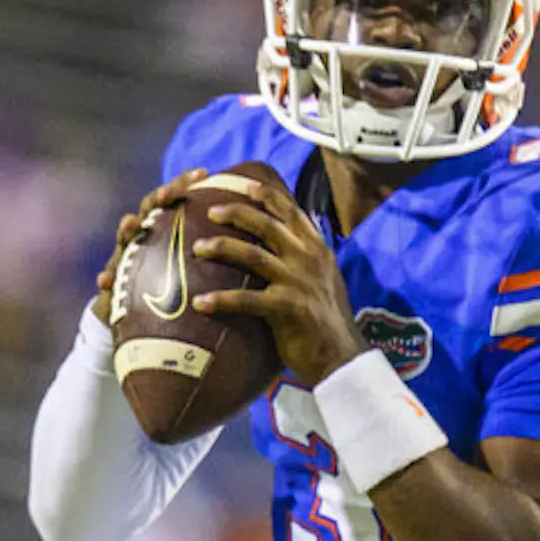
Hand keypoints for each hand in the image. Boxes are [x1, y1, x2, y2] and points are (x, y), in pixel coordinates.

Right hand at [91, 167, 208, 325]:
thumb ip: (214, 247)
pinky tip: (103, 280)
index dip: (185, 183)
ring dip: (126, 229)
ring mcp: (125, 256)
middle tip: (171, 192)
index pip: (174, 199)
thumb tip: (251, 227)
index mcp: (164, 227)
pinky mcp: (112, 282)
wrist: (143, 316)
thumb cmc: (177, 285)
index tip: (203, 173)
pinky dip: (106, 280)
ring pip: (125, 238)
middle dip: (157, 198)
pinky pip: (107, 280)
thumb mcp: (197, 266)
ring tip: (131, 223)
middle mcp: (143, 236)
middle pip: (148, 210)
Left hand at [190, 182, 367, 383]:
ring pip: (252, 254)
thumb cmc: (327, 320)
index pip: (290, 210)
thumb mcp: (325, 278)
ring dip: (222, 247)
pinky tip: (200, 302)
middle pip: (266, 225)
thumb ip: (306, 257)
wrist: (342, 356)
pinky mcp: (287, 308)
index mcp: (317, 248)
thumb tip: (284, 242)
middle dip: (235, 213)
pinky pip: (246, 299)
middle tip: (209, 211)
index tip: (241, 184)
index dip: (264, 195)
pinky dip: (221, 299)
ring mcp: (298, 282)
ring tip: (197, 248)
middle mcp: (308, 259)